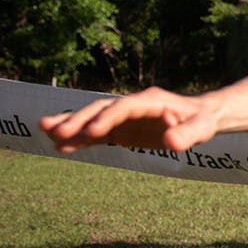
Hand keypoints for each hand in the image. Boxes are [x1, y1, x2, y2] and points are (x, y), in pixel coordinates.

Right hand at [40, 88, 218, 153]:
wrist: (200, 116)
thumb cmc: (202, 121)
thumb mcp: (201, 128)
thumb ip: (187, 135)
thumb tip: (171, 143)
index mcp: (150, 101)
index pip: (124, 108)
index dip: (107, 118)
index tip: (92, 132)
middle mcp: (132, 105)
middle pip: (101, 109)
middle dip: (79, 120)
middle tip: (54, 130)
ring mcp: (124, 117)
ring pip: (93, 118)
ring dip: (71, 126)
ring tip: (45, 132)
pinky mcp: (121, 129)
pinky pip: (97, 134)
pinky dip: (80, 139)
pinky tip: (60, 146)